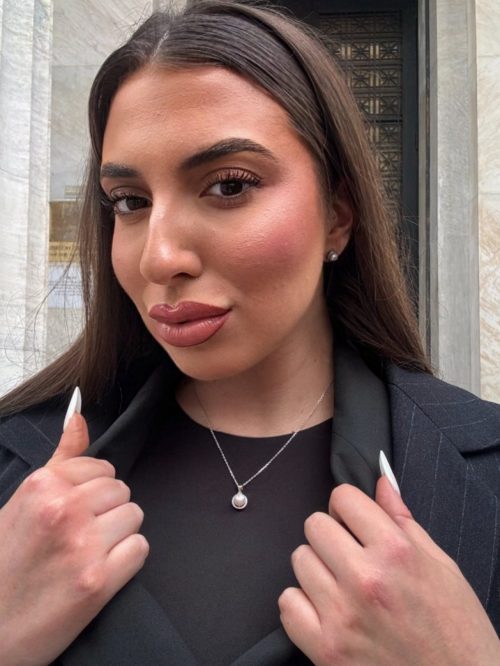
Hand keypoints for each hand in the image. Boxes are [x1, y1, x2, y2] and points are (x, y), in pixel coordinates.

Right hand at [0, 409, 148, 665]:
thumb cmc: (6, 563)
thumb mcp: (22, 503)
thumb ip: (60, 459)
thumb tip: (79, 415)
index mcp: (42, 486)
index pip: (103, 468)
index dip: (93, 491)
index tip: (75, 512)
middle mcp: (63, 510)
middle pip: (121, 490)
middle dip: (107, 511)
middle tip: (81, 535)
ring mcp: (82, 546)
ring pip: (134, 516)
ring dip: (118, 534)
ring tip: (90, 552)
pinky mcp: (98, 582)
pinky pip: (140, 549)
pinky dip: (126, 561)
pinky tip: (101, 571)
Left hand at [279, 478, 499, 664]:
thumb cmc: (456, 631)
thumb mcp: (442, 566)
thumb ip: (403, 520)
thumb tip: (381, 482)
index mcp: (396, 552)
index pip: (344, 498)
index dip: (349, 506)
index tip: (354, 520)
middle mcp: (365, 579)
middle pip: (315, 524)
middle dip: (332, 533)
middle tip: (350, 553)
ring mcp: (341, 616)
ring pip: (299, 560)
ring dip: (318, 567)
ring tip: (343, 585)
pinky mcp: (325, 649)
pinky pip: (287, 603)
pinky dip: (302, 603)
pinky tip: (327, 609)